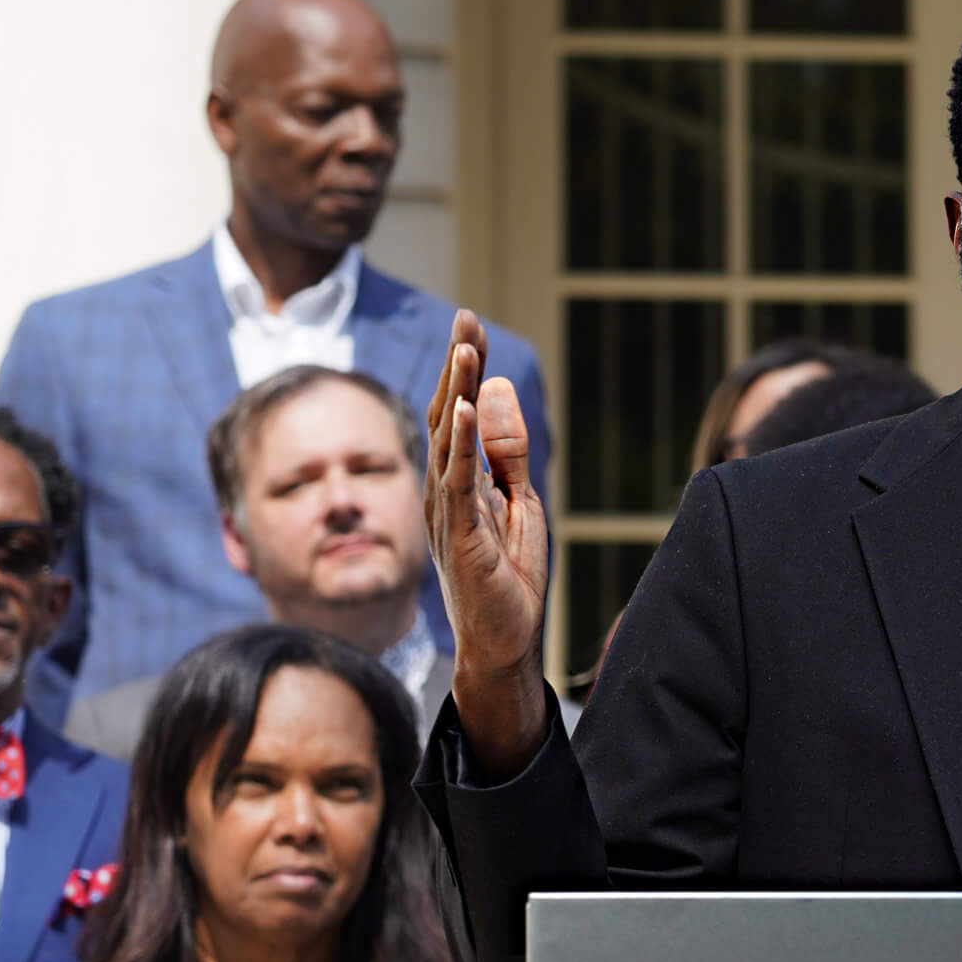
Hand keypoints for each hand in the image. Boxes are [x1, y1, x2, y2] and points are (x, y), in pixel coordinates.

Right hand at [426, 310, 552, 777]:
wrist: (504, 643)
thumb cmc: (508, 578)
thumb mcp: (519, 501)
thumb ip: (508, 449)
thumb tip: (495, 389)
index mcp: (458, 481)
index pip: (456, 412)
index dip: (464, 368)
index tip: (471, 324)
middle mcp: (443, 491)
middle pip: (445, 414)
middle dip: (456, 366)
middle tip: (466, 318)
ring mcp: (446, 512)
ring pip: (446, 440)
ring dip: (454, 391)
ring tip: (464, 347)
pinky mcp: (459, 536)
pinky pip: (456, 482)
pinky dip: (459, 443)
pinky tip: (461, 408)